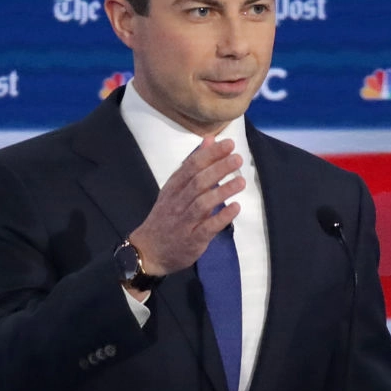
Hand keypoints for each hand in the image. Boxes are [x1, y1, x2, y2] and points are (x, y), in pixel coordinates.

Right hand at [128, 135, 243, 278]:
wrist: (149, 250)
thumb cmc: (167, 216)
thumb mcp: (175, 188)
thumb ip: (193, 164)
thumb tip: (210, 140)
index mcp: (173, 187)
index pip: (191, 166)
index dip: (210, 154)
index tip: (229, 144)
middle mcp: (177, 202)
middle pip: (198, 182)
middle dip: (218, 168)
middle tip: (237, 158)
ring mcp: (184, 221)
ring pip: (202, 203)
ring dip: (222, 191)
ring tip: (241, 181)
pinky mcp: (193, 239)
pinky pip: (207, 227)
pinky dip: (222, 217)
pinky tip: (235, 208)